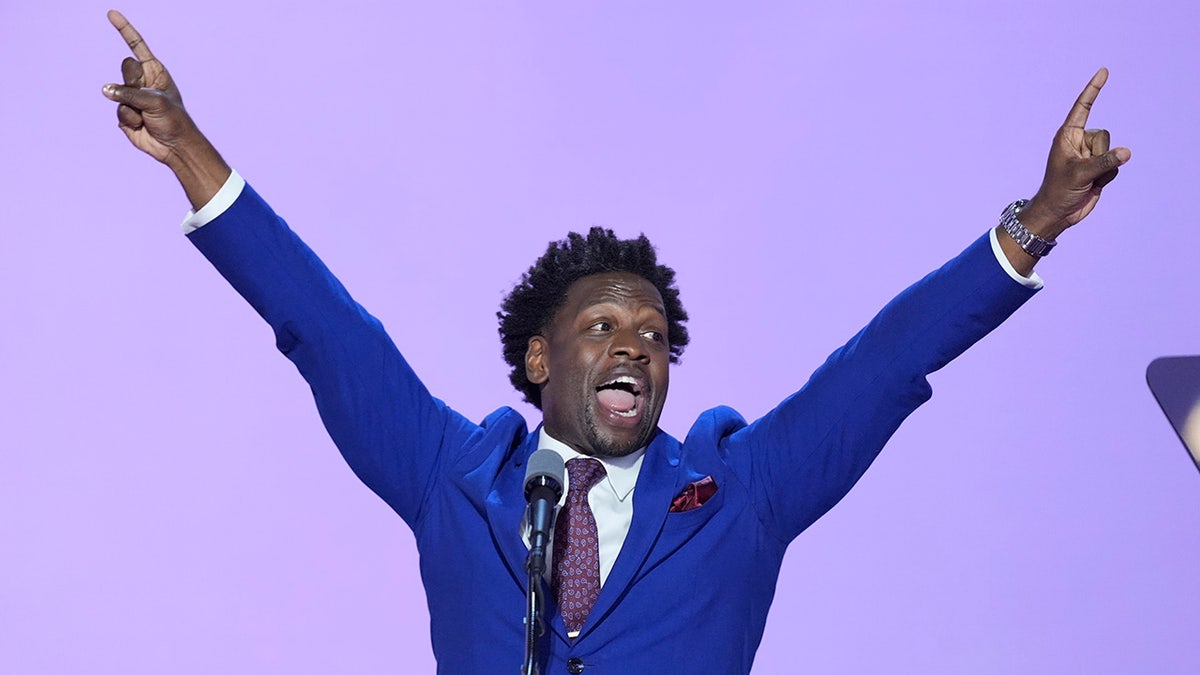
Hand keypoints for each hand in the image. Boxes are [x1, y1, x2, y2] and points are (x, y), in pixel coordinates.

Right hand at [101, 10, 228, 207]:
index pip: (137, 46)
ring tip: (147, 116)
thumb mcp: (156, 101)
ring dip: (133, 107)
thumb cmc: (173, 120)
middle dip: (134, 83)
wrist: (174, 146)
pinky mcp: (124, 113)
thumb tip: (105, 90)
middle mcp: (142, 81)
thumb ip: (130, 93)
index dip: (125, 30)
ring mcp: (131, 96)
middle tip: (148, 98)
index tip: (111, 14)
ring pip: (118, 93)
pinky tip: (141, 125)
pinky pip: (118, 111)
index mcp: (155, 71)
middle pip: (125, 69)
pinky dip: (129, 120)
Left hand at [1020, 68, 1131, 239]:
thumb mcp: (1080, 174)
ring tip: (1085, 179)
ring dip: (1103, 167)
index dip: (1093, 89)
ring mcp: (1090, 154)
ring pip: (1112, 150)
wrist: (1058, 212)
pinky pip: (1115, 164)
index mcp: (1067, 135)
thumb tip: (1126, 152)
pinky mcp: (1099, 166)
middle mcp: (1079, 141)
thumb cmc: (1059, 191)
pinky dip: (1106, 176)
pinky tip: (1092, 184)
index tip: (1103, 71)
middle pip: (1104, 134)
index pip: (1083, 107)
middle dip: (1098, 153)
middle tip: (1081, 170)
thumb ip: (1104, 162)